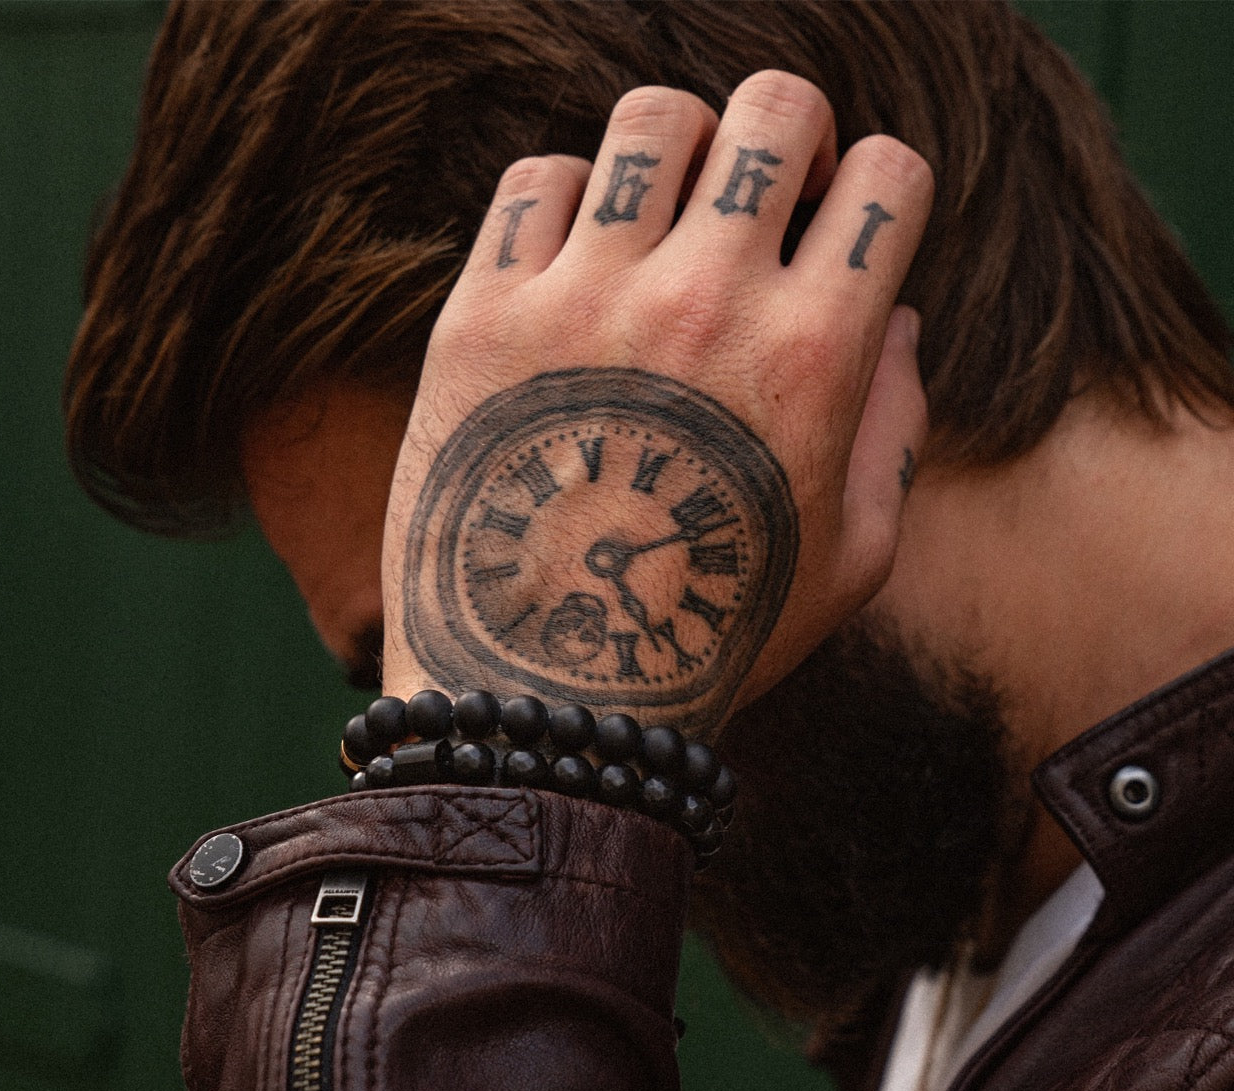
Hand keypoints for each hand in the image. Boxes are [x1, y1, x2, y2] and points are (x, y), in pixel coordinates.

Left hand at [382, 71, 932, 737]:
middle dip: (792, 136)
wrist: (543, 694)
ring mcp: (583, 297)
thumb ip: (896, 426)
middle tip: (764, 200)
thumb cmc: (711, 638)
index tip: (843, 225)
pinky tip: (576, 262)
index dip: (878, 187)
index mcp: (813, 356)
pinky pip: (536, 179)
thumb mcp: (853, 559)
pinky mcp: (482, 313)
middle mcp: (704, 300)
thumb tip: (895, 318)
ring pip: (652, 120)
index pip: (889, 174)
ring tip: (665, 221)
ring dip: (680, 151)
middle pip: (777, 109)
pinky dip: (568, 200)